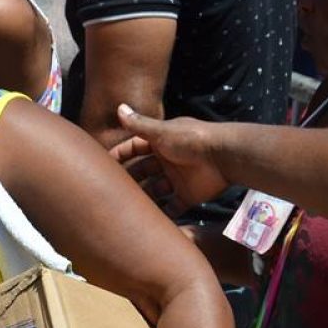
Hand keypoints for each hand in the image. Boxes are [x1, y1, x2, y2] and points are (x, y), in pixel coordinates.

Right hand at [110, 104, 229, 217]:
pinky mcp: (188, 195)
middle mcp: (167, 160)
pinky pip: (173, 207)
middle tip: (111, 189)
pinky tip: (148, 220)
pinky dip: (163, 214)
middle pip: (143, 171)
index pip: (134, 147)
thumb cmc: (191, 139)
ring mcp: (177, 178)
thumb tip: (119, 107)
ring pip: (154, 190)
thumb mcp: (161, 131)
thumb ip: (139, 124)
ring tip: (125, 206)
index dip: (120, 155)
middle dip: (129, 179)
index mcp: (160, 142)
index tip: (104, 165)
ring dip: (143, 197)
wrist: (224, 156)